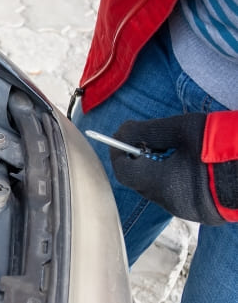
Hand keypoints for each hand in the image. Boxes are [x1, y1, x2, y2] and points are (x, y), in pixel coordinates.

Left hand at [111, 113, 233, 224]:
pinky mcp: (205, 214)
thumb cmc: (223, 144)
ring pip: (159, 190)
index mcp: (164, 183)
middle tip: (148, 139)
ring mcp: (190, 212)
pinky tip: (189, 163)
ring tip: (172, 148)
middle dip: (138, 159)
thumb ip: (148, 132)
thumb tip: (122, 132)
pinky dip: (174, 179)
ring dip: (157, 170)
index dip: (119, 152)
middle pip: (140, 182)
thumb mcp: (182, 129)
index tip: (122, 137)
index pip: (124, 172)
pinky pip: (178, 196)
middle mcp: (173, 203)